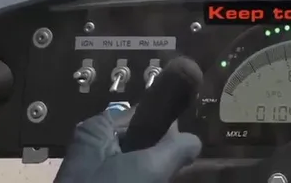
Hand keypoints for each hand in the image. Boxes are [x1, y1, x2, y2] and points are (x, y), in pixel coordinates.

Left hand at [53, 112, 200, 182]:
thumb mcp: (146, 169)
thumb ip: (175, 150)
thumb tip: (195, 140)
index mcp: (98, 130)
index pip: (141, 114)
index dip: (168, 125)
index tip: (188, 142)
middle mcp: (94, 147)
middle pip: (141, 140)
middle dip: (163, 153)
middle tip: (181, 167)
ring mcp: (96, 172)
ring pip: (138, 165)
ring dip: (156, 172)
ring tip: (171, 177)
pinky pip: (131, 178)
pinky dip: (145, 181)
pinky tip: (158, 182)